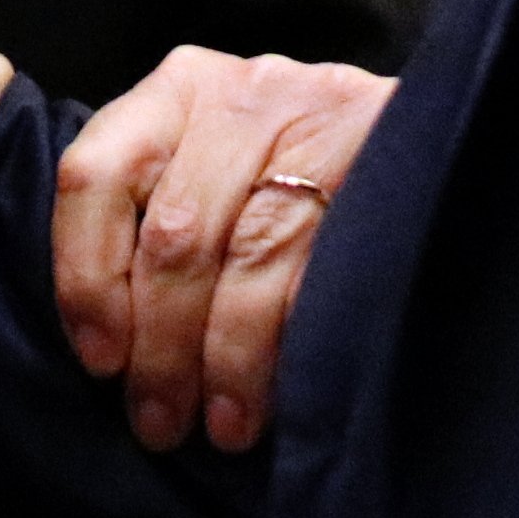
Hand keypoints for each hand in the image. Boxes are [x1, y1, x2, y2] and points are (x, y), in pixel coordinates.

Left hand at [54, 46, 393, 453]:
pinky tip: (279, 391)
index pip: (95, 172)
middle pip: (176, 232)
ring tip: (223, 426)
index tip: (101, 360)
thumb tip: (102, 345)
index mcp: (175, 91)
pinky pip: (321, 266)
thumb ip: (147, 221)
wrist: (432, 131)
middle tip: (159, 422)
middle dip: (161, 346)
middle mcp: (241, 93)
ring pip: (250, 255)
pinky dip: (289, 342)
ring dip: (227, 360)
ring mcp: (316, 115)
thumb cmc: (282, 177)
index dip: (86, 276)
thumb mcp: (205, 171)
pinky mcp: (378, 149)